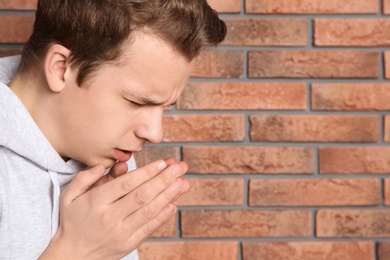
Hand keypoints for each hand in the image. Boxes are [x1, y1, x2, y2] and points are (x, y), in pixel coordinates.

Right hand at [39, 159, 188, 259]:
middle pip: (142, 195)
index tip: (163, 162)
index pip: (126, 184)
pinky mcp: (128, 244)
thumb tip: (104, 166)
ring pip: (149, 211)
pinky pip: (148, 229)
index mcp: (96, 201)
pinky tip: (174, 204)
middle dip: (164, 179)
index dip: (147, 172)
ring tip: (183, 182)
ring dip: (168, 195)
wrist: (72, 256)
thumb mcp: (69, 196)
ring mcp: (121, 232)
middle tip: (180, 166)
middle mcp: (110, 216)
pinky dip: (162, 217)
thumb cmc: (73, 221)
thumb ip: (85, 178)